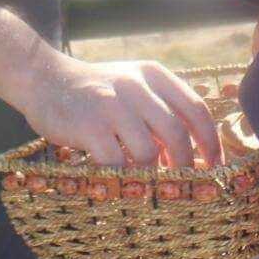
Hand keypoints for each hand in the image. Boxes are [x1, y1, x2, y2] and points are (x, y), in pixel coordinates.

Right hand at [17, 52, 223, 167]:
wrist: (44, 79)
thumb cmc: (95, 91)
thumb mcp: (132, 86)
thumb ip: (159, 111)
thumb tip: (190, 157)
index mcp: (153, 74)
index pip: (195, 109)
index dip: (210, 142)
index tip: (214, 166)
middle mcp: (136, 85)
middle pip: (177, 133)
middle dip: (184, 165)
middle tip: (181, 184)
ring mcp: (112, 104)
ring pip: (149, 151)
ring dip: (151, 175)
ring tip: (145, 183)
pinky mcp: (90, 126)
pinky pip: (117, 163)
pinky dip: (123, 179)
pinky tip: (120, 181)